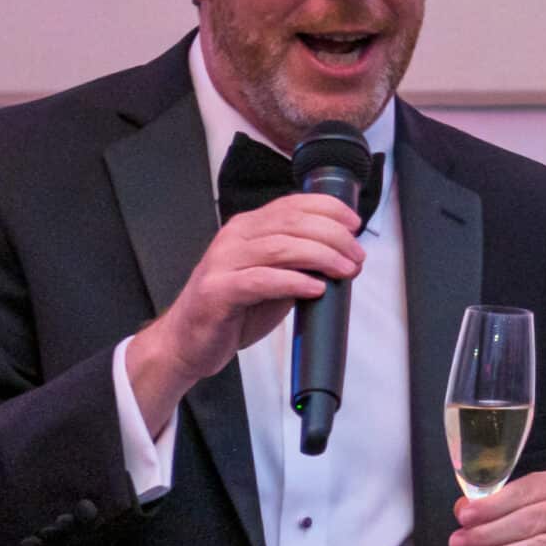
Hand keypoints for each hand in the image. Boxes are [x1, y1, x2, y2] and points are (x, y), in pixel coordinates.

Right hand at [125, 196, 362, 428]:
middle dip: (333, 236)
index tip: (355, 224)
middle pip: (291, 223)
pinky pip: (261, 280)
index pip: (292, 204)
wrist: (189, 341)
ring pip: (280, 247)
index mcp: (248, 227)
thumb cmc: (234, 309)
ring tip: (345, 270)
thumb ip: (301, 262)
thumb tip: (345, 256)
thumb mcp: (274, 277)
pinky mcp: (218, 292)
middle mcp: (234, 238)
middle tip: (356, 256)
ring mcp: (223, 263)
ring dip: (321, 256)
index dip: (328, 209)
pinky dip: (293, 282)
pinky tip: (316, 289)